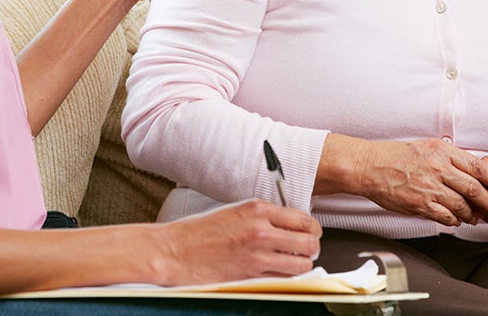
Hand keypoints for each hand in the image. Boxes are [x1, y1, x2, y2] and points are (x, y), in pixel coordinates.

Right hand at [151, 199, 320, 284]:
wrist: (175, 250)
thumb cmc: (198, 232)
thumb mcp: (234, 212)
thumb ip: (261, 217)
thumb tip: (286, 226)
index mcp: (256, 209)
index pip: (302, 218)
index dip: (312, 228)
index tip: (310, 233)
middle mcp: (260, 230)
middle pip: (308, 241)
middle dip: (312, 247)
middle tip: (308, 250)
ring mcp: (257, 254)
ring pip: (302, 263)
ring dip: (302, 264)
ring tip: (295, 263)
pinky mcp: (251, 275)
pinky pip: (284, 278)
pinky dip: (287, 277)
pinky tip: (279, 273)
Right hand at [349, 138, 487, 226]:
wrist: (369, 166)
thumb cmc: (396, 156)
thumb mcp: (426, 147)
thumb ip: (449, 158)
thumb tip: (472, 171)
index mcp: (442, 152)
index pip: (479, 167)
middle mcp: (438, 168)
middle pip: (474, 189)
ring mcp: (429, 187)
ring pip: (462, 205)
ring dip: (472, 214)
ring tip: (475, 218)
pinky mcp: (420, 204)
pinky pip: (445, 217)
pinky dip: (454, 221)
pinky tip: (455, 220)